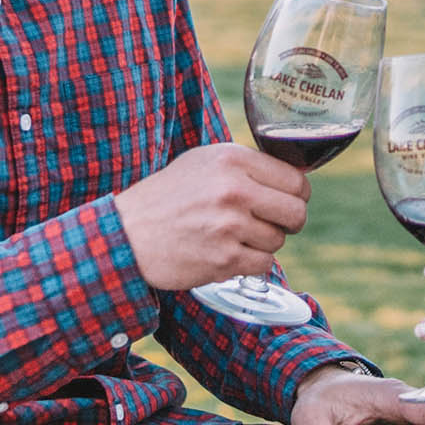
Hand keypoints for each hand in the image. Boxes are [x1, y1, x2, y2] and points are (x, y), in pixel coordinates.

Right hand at [114, 143, 308, 290]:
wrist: (127, 234)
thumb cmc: (166, 198)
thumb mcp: (203, 163)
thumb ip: (246, 167)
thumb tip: (293, 180)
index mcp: (232, 159)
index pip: (296, 180)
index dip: (297, 195)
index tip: (288, 201)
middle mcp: (234, 189)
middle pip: (297, 212)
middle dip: (290, 222)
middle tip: (272, 224)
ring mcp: (230, 225)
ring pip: (279, 240)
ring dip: (263, 243)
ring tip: (234, 236)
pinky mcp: (224, 258)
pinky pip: (264, 264)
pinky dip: (251, 263)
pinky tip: (229, 253)